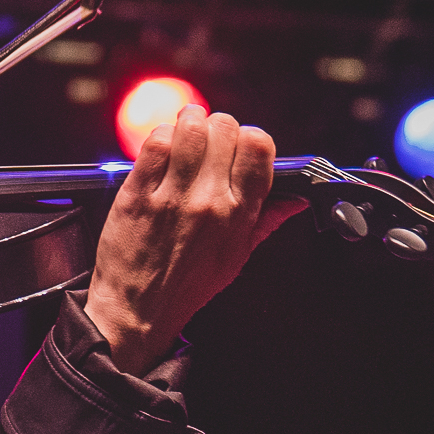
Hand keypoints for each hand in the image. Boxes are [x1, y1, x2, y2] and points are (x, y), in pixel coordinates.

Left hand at [85, 106, 306, 374]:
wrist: (137, 311)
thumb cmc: (187, 286)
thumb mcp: (236, 258)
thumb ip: (265, 222)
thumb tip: (296, 200)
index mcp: (239, 214)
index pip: (260, 147)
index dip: (249, 137)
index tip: (237, 145)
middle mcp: (208, 202)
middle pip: (225, 129)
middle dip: (218, 126)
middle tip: (207, 138)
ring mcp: (171, 197)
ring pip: (189, 129)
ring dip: (188, 121)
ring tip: (184, 132)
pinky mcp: (137, 195)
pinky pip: (154, 144)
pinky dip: (160, 136)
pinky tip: (161, 148)